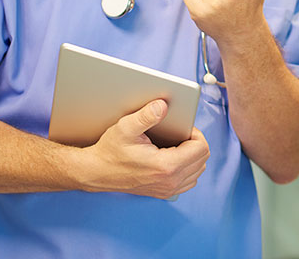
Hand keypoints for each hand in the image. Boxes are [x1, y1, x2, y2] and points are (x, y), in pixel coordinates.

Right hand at [82, 99, 209, 198]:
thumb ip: (147, 115)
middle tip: (180, 133)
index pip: (201, 148)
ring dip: (194, 155)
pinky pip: (189, 180)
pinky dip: (188, 167)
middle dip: (196, 143)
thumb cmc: (110, 151)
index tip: (183, 128)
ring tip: (178, 144)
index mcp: (166, 166)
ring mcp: (168, 190)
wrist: (96, 172)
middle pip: (203, 159)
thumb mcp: (126, 128)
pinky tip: (175, 157)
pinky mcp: (164, 193)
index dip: (196, 133)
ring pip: (198, 170)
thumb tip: (163, 105)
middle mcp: (170, 182)